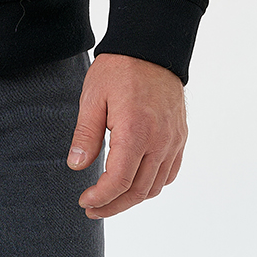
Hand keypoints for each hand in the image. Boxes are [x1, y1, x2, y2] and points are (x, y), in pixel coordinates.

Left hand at [67, 52, 187, 218]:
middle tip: (92, 208)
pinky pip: (169, 173)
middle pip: (138, 191)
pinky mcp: (180, 137)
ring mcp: (173, 140)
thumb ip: (86, 134)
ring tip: (109, 199)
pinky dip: (152, 185)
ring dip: (132, 198)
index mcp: (135, 131)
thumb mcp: (93, 97)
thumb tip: (76, 166)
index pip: (119, 181)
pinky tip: (135, 183)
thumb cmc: (118, 69)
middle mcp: (160, 141)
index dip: (100, 198)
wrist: (151, 47)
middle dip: (113, 205)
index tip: (84, 201)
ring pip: (155, 186)